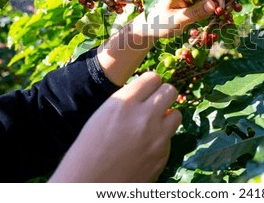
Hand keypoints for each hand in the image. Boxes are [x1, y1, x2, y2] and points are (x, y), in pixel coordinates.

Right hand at [49, 72, 181, 182]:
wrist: (87, 184)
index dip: (150, 84)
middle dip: (163, 96)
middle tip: (155, 104)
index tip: (148, 90)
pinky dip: (161, 140)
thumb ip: (127, 101)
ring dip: (167, 117)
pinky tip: (145, 147)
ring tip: (152, 125)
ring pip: (177, 114)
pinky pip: (169, 138)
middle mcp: (144, 115)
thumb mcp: (104, 114)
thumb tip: (147, 93)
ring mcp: (157, 136)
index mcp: (124, 102)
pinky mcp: (163, 155)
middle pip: (170, 91)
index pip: (153, 78)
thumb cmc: (88, 149)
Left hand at [131, 0, 224, 37]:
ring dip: (213, 5)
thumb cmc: (160, 23)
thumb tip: (213, 6)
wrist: (150, 27)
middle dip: (217, 0)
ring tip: (209, 18)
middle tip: (217, 16)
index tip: (220, 11)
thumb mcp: (178, 20)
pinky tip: (205, 17)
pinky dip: (209, 8)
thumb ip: (195, 12)